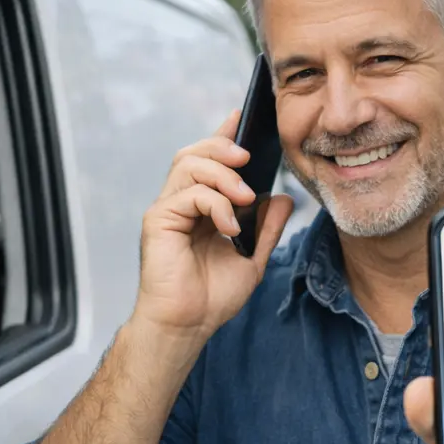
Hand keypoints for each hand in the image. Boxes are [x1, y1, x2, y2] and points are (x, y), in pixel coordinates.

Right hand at [133, 110, 294, 342]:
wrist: (188, 325)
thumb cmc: (211, 298)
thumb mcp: (252, 258)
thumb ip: (266, 228)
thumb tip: (284, 199)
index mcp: (200, 209)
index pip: (209, 161)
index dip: (223, 136)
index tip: (243, 117)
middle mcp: (180, 204)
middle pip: (193, 153)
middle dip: (222, 146)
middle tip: (248, 158)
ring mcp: (167, 211)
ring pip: (188, 164)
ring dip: (222, 174)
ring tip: (245, 197)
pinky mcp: (158, 221)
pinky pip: (188, 194)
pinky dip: (215, 204)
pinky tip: (229, 227)